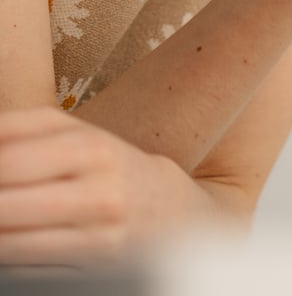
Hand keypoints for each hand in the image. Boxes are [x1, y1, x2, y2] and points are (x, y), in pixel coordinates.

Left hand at [0, 107, 198, 266]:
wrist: (164, 210)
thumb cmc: (106, 166)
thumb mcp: (76, 133)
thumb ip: (19, 129)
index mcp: (91, 148)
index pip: (8, 159)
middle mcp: (97, 193)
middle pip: (5, 205)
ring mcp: (96, 238)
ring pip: (10, 246)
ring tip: (0, 217)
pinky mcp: (92, 273)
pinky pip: (26, 273)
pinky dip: (7, 259)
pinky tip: (9, 240)